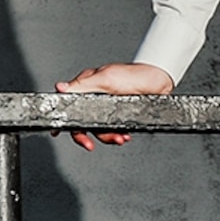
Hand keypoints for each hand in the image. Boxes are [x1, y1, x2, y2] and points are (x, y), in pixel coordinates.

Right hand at [52, 61, 175, 148]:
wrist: (160, 83)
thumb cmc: (134, 75)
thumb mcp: (106, 79)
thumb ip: (82, 85)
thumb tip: (60, 88)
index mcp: (86, 87)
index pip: (68, 105)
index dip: (64, 120)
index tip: (61, 133)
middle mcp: (93, 98)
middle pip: (81, 123)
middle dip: (87, 135)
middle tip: (90, 145)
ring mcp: (106, 108)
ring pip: (98, 129)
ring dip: (108, 137)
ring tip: (119, 138)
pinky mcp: (118, 116)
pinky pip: (112, 131)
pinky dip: (118, 135)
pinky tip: (124, 135)